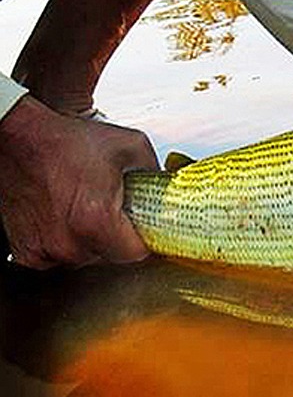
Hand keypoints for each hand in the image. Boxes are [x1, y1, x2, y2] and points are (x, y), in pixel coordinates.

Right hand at [0, 95, 157, 268]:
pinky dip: (63, 242)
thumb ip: (156, 172)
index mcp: (97, 221)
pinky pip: (56, 258)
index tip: (142, 227)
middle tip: (112, 211)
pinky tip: (64, 217)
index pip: (136, 253)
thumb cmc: (67, 141)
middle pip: (109, 257)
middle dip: (116, 238)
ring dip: (89, 241)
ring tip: (84, 209)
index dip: (143, 239)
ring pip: (84, 259)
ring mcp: (45, 249)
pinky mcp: (26, 250)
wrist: (18, 137)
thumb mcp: (130, 146)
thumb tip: (169, 191)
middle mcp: (68, 242)